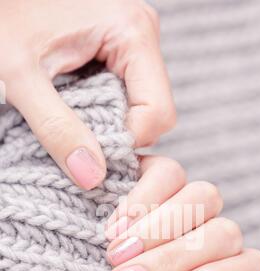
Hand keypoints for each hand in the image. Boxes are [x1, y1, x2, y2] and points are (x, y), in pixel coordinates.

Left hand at [0, 0, 174, 188]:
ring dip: (111, 123)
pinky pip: (129, 95)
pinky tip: (78, 105)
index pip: (158, 114)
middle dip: (119, 133)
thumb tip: (92, 177)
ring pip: (143, 107)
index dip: (126, 141)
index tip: (89, 149)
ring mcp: (134, 41)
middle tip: (78, 134)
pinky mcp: (122, 50)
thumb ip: (56, 128)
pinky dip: (106, 110)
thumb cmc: (3, 19)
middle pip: (155, 113)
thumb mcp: (22, 78)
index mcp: (132, 31)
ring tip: (74, 117)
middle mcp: (142, 33)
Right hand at [105, 156, 259, 270]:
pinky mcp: (150, 181)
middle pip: (223, 233)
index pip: (250, 267)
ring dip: (159, 230)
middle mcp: (205, 239)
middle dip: (174, 260)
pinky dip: (143, 199)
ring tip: (114, 254)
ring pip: (203, 198)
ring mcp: (181, 208)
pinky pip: (167, 174)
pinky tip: (112, 227)